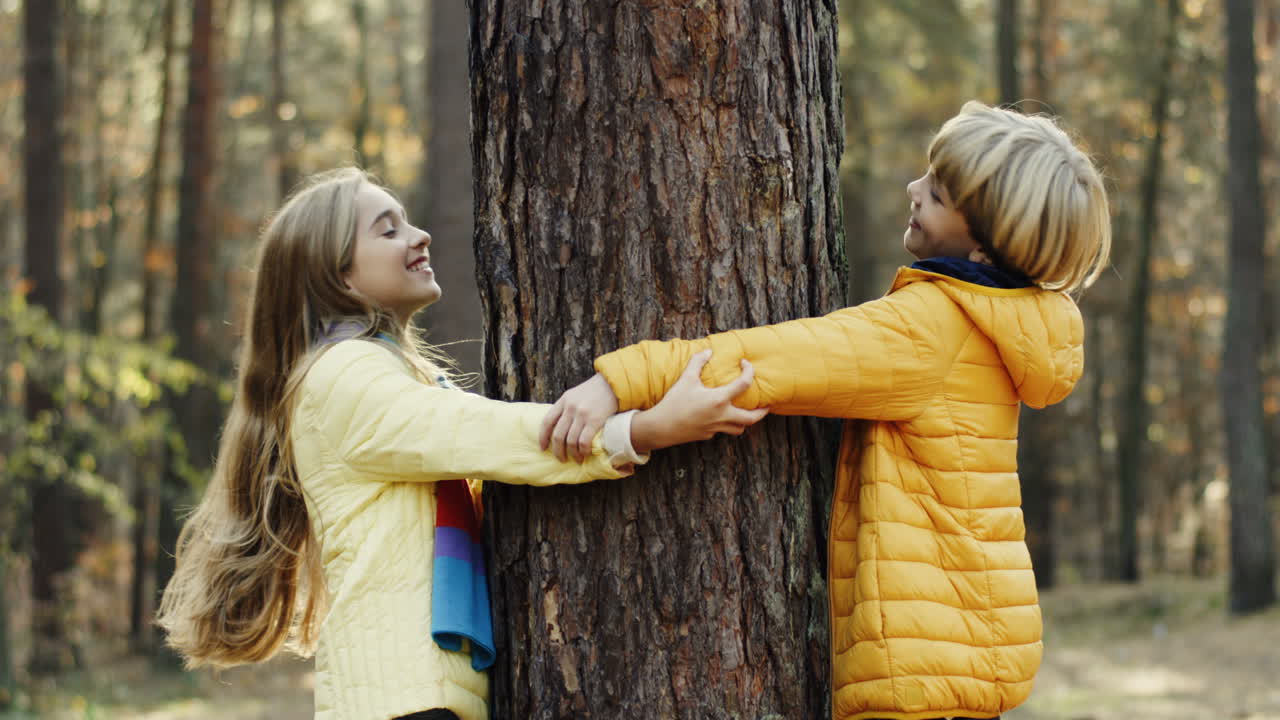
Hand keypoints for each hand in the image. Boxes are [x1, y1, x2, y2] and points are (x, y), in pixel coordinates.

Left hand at [540, 373, 618, 462]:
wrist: (614, 383)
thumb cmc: (596, 390)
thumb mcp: (576, 394)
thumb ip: (568, 407)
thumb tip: (561, 427)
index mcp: (564, 400)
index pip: (547, 421)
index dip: (543, 437)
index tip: (543, 448)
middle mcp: (570, 407)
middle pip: (558, 435)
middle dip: (558, 451)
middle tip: (561, 459)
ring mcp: (581, 414)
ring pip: (570, 441)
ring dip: (572, 454)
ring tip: (577, 459)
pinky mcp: (594, 420)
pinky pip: (584, 441)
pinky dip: (583, 450)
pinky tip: (586, 454)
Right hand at [630, 350, 768, 452]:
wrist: (662, 427)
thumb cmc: (674, 402)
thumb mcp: (686, 379)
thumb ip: (698, 362)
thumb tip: (708, 351)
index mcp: (719, 399)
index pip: (744, 384)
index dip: (749, 371)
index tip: (745, 364)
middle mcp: (722, 415)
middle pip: (751, 418)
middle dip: (762, 412)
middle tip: (766, 405)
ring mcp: (716, 428)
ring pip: (739, 429)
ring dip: (745, 421)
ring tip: (745, 413)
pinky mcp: (708, 435)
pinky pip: (722, 430)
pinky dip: (725, 424)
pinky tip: (719, 417)